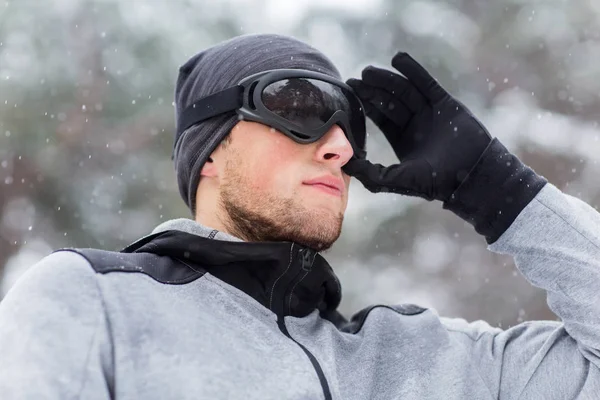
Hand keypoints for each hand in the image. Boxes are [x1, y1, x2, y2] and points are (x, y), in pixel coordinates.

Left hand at [343, 52, 491, 201]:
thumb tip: (345, 164)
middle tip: (355, 80)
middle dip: (372, 90)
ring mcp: (430, 112)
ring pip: (405, 90)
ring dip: (387, 79)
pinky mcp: (445, 103)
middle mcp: (415, 124)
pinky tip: (398, 59)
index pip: (380, 117)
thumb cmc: (435, 182)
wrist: (471, 174)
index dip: (366, 104)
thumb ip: (370, 173)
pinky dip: (413, 70)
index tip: (350, 92)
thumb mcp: (397, 180)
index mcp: (402, 139)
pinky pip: (426, 83)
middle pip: (390, 101)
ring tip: (368, 72)